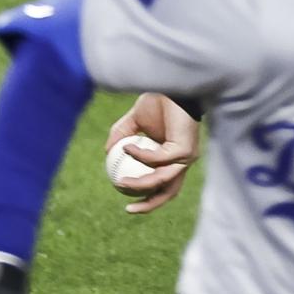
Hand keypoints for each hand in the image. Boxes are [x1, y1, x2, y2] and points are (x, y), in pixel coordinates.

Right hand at [103, 93, 201, 214]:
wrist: (173, 85)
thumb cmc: (158, 101)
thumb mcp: (134, 120)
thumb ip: (121, 135)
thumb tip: (107, 152)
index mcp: (172, 159)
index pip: (163, 186)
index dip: (147, 199)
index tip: (127, 206)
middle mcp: (182, 161)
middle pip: (168, 192)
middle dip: (148, 205)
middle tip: (128, 208)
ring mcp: (185, 156)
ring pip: (161, 179)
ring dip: (140, 183)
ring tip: (121, 181)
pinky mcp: (185, 149)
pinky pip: (158, 158)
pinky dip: (141, 156)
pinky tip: (128, 147)